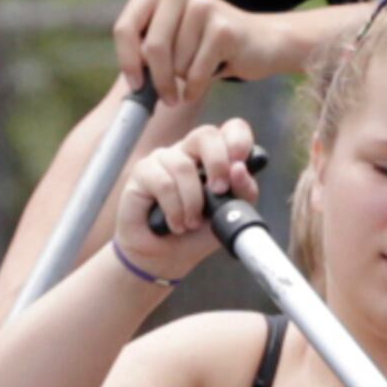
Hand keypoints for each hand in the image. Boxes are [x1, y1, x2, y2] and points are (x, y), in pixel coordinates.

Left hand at [115, 0, 284, 106]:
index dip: (127, 61)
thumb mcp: (168, 37)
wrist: (260, 42)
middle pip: (152, 49)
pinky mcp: (223, 29)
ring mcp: (203, 5)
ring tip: (197, 69)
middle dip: (158, 80)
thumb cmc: (204, 45)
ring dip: (183, 79)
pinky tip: (203, 83)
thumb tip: (131, 79)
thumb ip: (143, 45)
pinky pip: (195, 73)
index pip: (125, 28)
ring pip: (175, 63)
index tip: (136, 85)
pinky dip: (196, 87)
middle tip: (167, 98)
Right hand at [115, 119, 263, 281]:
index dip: (239, 140)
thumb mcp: (230, 215)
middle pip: (206, 134)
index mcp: (216, 157)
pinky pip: (163, 182)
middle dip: (218, 163)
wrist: (167, 256)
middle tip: (219, 191)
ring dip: (192, 202)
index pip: (232, 129)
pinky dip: (174, 209)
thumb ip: (243, 193)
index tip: (241, 161)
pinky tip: (175, 224)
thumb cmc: (198, 233)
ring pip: (184, 166)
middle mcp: (190, 152)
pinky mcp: (143, 171)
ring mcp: (165, 158)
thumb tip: (240, 169)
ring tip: (191, 223)